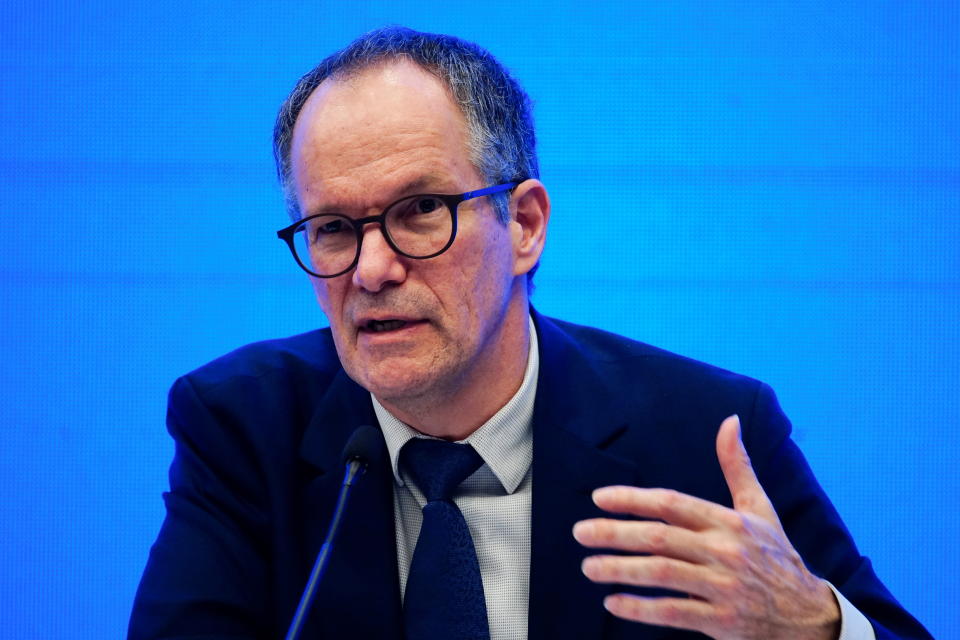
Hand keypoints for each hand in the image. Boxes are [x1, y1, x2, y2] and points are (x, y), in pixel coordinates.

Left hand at [572, 415, 840, 639]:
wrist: (809, 614)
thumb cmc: (776, 555)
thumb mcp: (760, 508)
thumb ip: (737, 465)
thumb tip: (730, 420)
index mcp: (729, 521)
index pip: (672, 503)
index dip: (633, 499)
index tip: (599, 497)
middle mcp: (724, 551)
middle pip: (660, 538)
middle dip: (615, 533)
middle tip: (580, 532)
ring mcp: (723, 587)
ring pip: (662, 574)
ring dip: (620, 569)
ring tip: (589, 566)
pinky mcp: (722, 620)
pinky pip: (673, 612)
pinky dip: (641, 608)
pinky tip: (612, 603)